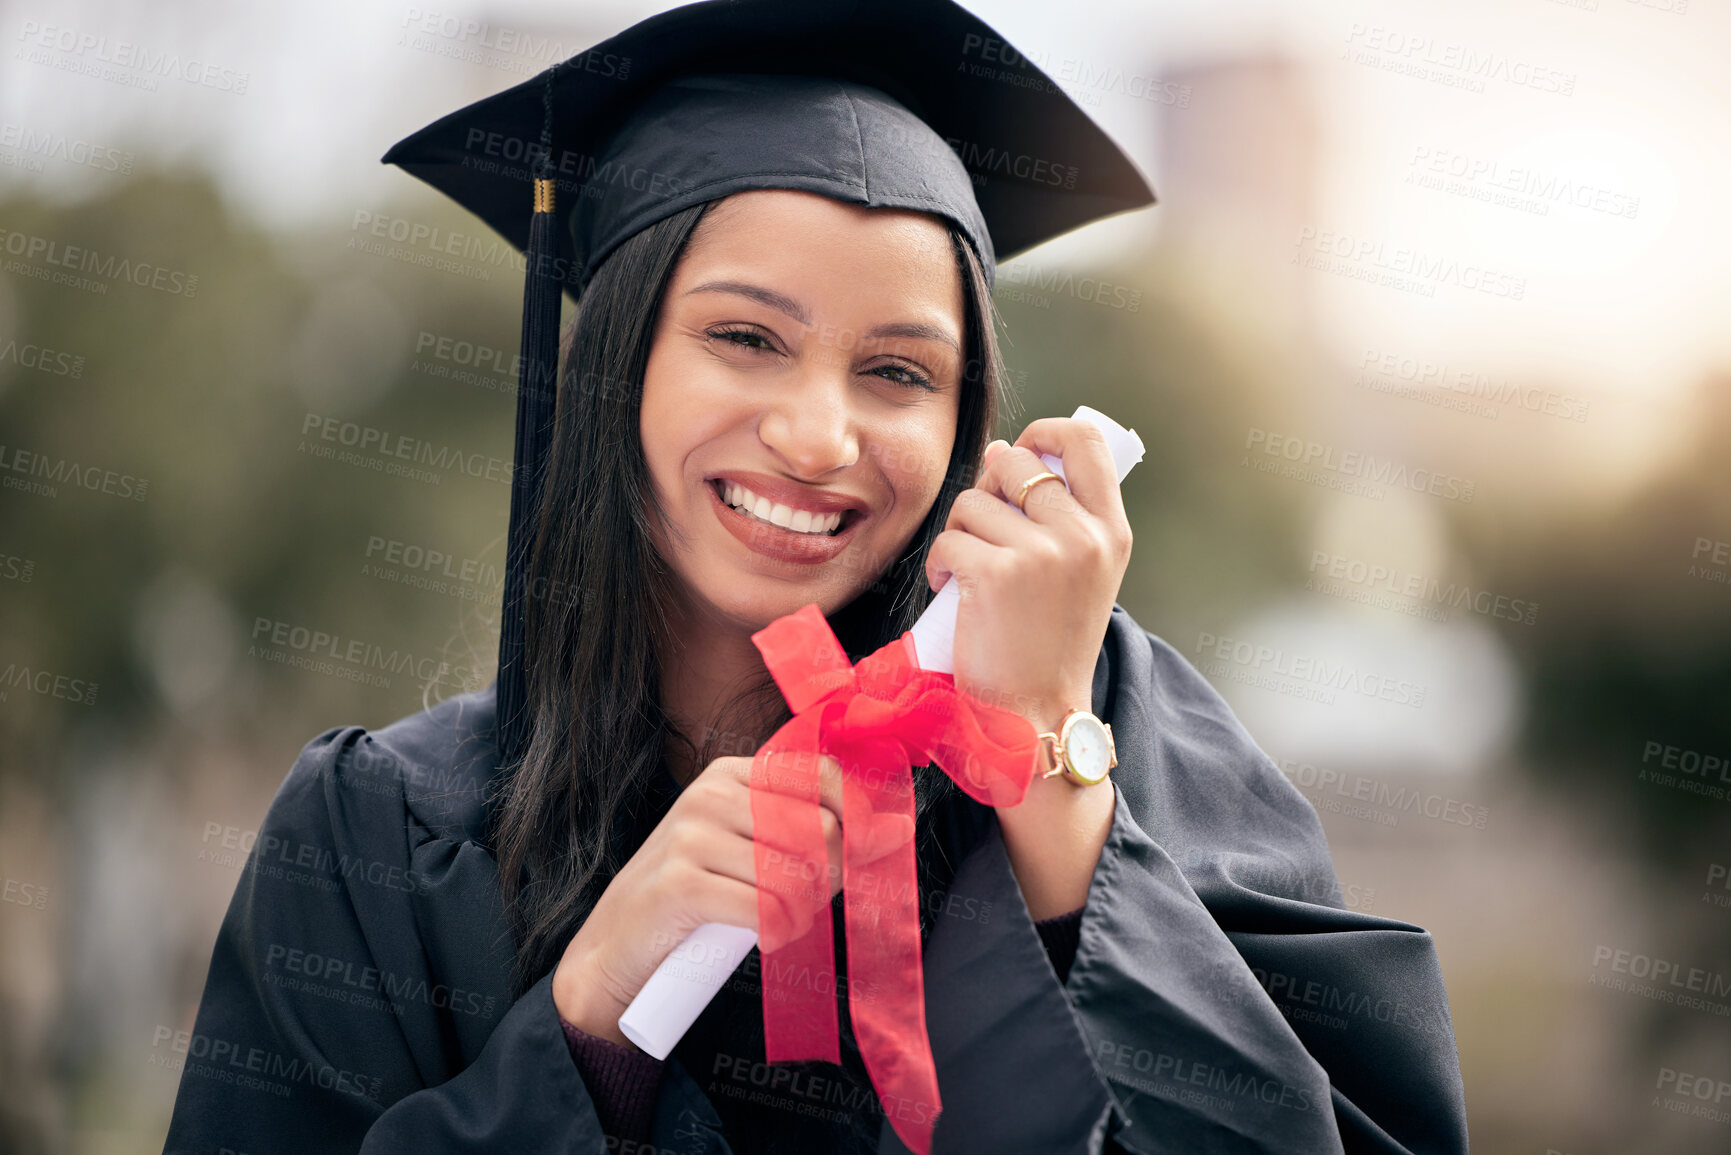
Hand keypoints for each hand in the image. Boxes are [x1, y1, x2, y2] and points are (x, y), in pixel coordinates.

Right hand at [551, 752, 909, 1047]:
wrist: (615, 949)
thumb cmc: (694, 896)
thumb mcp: (748, 846)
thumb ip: (813, 832)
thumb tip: (897, 828)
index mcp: (730, 773)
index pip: (821, 776)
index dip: (854, 820)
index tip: (855, 858)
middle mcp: (709, 794)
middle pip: (819, 827)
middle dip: (831, 874)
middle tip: (811, 902)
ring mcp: (690, 836)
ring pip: (796, 874)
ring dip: (804, 910)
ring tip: (786, 921)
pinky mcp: (681, 884)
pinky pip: (765, 909)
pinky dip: (780, 932)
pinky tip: (769, 937)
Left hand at [924, 417, 1131, 735]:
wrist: (1038, 713)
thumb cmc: (1050, 645)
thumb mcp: (1080, 575)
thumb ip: (1056, 515)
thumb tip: (1001, 452)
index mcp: (1110, 531)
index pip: (1086, 441)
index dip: (1046, 430)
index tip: (1022, 449)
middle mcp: (1082, 536)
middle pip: (1015, 462)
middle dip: (986, 488)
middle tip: (982, 530)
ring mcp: (1040, 554)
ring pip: (973, 502)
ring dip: (959, 533)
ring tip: (969, 572)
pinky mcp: (994, 575)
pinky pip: (947, 540)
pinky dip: (939, 565)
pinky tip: (949, 590)